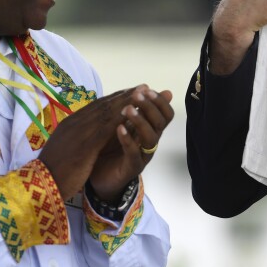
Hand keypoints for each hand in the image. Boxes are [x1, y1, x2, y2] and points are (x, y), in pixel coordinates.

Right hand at [37, 88, 137, 198]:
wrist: (39, 184)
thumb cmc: (51, 169)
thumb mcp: (64, 148)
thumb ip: (74, 138)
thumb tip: (84, 134)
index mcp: (70, 124)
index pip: (96, 107)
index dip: (114, 98)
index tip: (129, 92)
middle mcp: (75, 123)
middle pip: (104, 105)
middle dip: (125, 95)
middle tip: (143, 87)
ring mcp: (80, 132)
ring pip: (108, 112)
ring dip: (127, 101)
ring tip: (144, 93)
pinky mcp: (86, 145)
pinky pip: (107, 128)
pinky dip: (122, 118)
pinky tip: (136, 114)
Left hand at [88, 86, 173, 201]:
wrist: (100, 178)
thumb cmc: (113, 147)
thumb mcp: (125, 124)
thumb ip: (138, 108)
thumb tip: (159, 90)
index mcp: (150, 130)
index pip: (166, 114)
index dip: (159, 101)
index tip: (146, 89)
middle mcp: (150, 142)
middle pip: (161, 123)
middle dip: (150, 107)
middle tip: (136, 96)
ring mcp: (142, 155)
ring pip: (151, 138)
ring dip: (140, 121)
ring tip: (127, 110)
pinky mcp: (131, 168)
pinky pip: (134, 153)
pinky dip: (128, 139)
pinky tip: (119, 128)